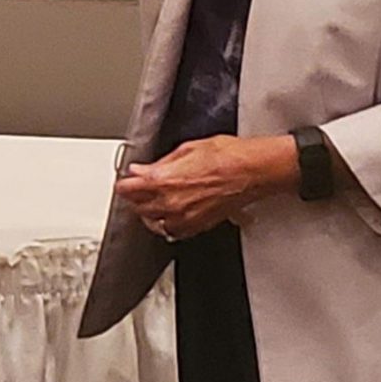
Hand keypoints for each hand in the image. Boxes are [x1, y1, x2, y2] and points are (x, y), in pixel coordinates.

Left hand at [115, 135, 300, 241]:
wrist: (255, 171)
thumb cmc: (229, 156)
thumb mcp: (187, 148)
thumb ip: (160, 163)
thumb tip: (141, 169)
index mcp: (162, 181)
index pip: (126, 189)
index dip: (125, 183)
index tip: (127, 179)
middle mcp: (170, 203)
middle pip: (137, 207)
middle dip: (136, 197)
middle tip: (139, 189)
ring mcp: (184, 218)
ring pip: (153, 223)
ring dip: (150, 213)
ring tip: (155, 201)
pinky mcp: (199, 226)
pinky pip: (174, 233)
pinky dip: (169, 225)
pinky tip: (172, 214)